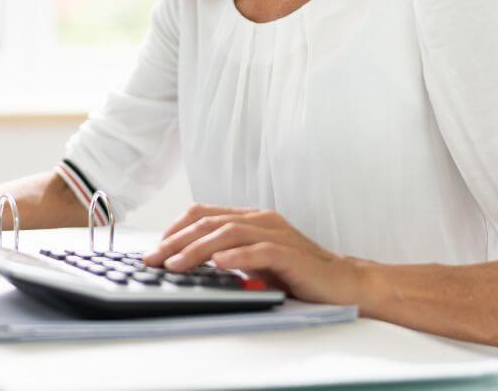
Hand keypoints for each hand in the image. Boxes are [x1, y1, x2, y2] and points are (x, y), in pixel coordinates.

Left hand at [142, 204, 371, 305]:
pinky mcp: (291, 253)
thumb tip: (185, 263)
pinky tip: (218, 264)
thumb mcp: (253, 261)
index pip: (204, 213)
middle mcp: (261, 220)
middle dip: (177, 241)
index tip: (155, 247)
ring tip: (177, 265)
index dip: (176, 228)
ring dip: (198, 249)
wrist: (342, 283)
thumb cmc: (296, 273)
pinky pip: (260, 250)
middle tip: (154, 259)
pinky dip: (237, 256)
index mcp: (250, 218)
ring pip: (229, 233)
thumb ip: (226, 255)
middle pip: (210, 223)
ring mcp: (277, 234)